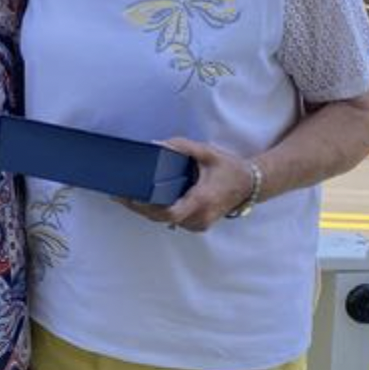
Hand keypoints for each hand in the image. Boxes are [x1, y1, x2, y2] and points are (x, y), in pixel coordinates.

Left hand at [118, 137, 257, 232]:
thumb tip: (155, 144)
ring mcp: (199, 224)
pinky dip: (157, 211)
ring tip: (125, 195)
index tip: (129, 197)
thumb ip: (181, 147)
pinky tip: (144, 199)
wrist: (251, 185)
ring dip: (146, 210)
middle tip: (117, 194)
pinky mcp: (197, 225)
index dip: (146, 207)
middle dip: (137, 207)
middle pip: (160, 218)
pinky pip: (172, 220)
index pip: (169, 212)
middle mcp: (200, 217)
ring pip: (165, 221)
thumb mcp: (207, 152)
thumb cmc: (229, 168)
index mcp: (201, 200)